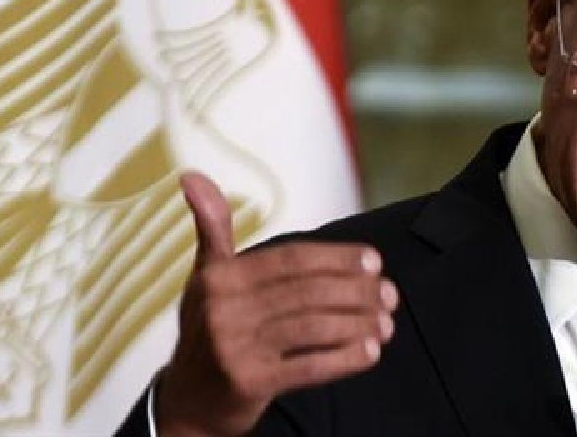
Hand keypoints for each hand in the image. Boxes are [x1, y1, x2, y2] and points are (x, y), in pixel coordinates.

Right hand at [155, 172, 397, 435]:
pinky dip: (345, 359)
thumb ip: (212, 228)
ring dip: (358, 324)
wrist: (187, 401)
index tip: (374, 261)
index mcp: (220, 276)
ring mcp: (235, 348)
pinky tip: (370, 352)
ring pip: (314, 328)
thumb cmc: (208, 328)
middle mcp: (223, 309)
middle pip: (308, 292)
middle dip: (356, 292)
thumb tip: (192, 175)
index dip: (338, 258)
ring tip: (386, 323)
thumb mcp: (206, 277)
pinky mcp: (250, 383)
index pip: (293, 259)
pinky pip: (310, 367)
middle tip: (389, 294)